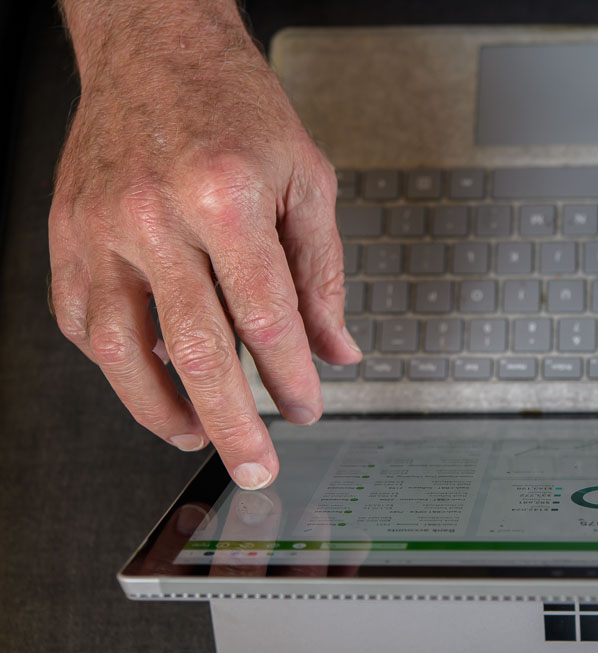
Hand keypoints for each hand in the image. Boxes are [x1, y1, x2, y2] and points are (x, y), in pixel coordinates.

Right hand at [49, 0, 361, 488]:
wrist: (154, 47)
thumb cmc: (235, 107)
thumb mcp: (306, 179)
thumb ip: (322, 274)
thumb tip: (337, 350)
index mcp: (225, 197)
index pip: (266, 319)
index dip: (292, 378)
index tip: (309, 410)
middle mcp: (154, 215)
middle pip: (197, 352)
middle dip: (234, 424)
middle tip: (257, 466)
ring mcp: (98, 227)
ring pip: (123, 352)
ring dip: (163, 409)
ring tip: (198, 434)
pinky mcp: (65, 234)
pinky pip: (83, 321)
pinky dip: (117, 364)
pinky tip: (148, 379)